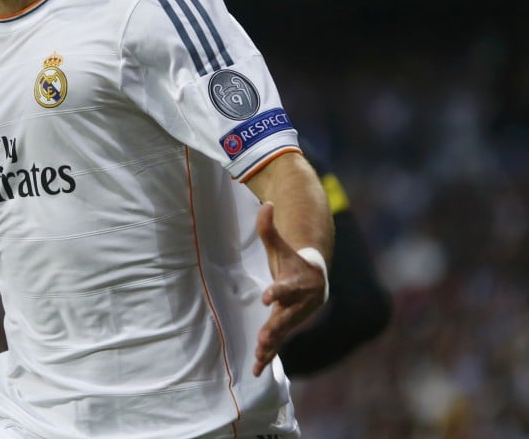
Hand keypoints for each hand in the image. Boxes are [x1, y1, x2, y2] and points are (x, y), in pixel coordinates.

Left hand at [252, 202, 326, 376]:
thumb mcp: (280, 244)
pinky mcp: (288, 327)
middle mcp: (300, 303)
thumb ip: (269, 227)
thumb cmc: (293, 259)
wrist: (315, 278)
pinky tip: (256, 370)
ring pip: (282, 333)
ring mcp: (296, 317)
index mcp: (299, 282)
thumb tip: (266, 202)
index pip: (286, 287)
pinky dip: (269, 357)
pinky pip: (279, 344)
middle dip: (275, 327)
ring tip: (258, 357)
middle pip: (286, 316)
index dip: (277, 292)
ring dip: (271, 346)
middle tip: (263, 338)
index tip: (265, 297)